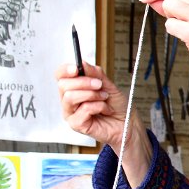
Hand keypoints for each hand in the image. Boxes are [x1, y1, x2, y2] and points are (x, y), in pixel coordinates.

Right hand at [55, 61, 151, 187]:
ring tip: (104, 98)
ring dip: (92, 94)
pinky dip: (98, 106)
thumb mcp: (108, 84)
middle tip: (100, 85)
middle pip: (63, 85)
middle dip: (84, 82)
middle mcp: (69, 100)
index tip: (77, 68)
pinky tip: (106, 110)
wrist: (128, 123)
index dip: (66, 70)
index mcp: (73, 88)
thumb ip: (95, 74)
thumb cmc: (117, 105)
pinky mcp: (76, 124)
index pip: (60, 75)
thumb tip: (82, 63)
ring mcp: (71, 113)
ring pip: (70, 97)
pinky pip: (83, 109)